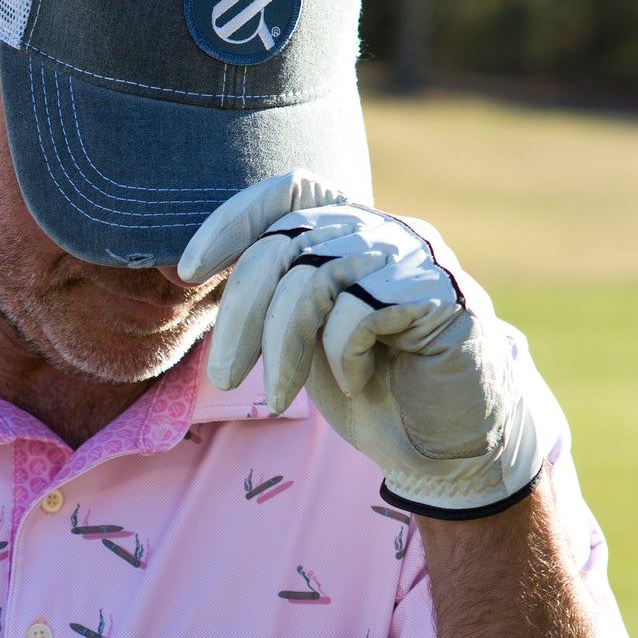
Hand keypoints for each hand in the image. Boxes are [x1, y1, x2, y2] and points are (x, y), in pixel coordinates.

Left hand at [179, 172, 544, 516]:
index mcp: (353, 231)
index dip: (234, 219)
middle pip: (288, 241)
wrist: (446, 447)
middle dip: (241, 313)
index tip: (191, 271)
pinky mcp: (442, 296)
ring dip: (281, 347)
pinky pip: (358, 313)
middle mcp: (386, 231)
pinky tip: (360, 381)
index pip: (290, 190)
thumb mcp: (305, 338)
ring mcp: (418, 258)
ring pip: (314, 277)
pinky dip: (343, 357)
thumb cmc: (373, 391)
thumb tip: (193, 269)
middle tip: (224, 376)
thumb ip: (272, 296)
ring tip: (279, 398)